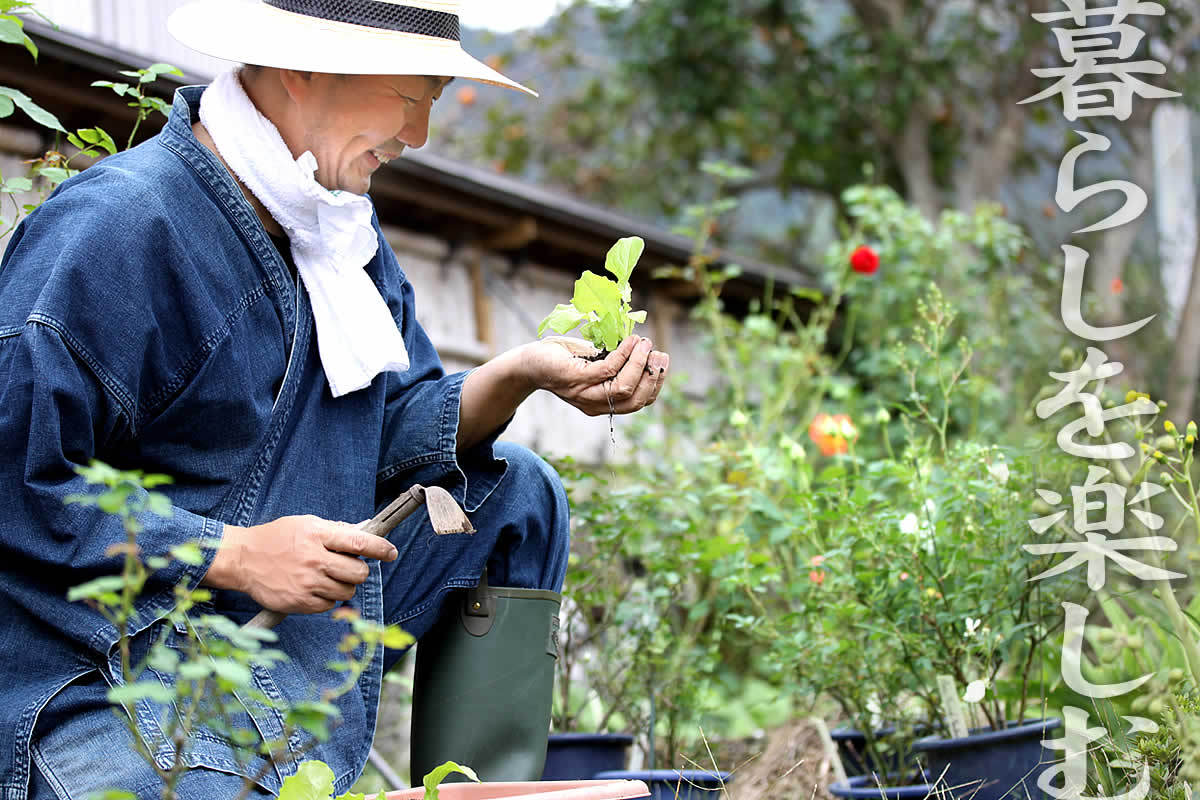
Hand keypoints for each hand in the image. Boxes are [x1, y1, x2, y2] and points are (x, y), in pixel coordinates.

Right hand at [205, 517, 398, 614]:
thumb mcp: (305, 524)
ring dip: (344, 585)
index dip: (380, 548)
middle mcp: (313, 559)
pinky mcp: (298, 602)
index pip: (359, 543)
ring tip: (328, 577)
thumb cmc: (276, 538)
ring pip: (347, 591)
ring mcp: (306, 583)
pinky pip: (329, 605)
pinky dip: (328, 598)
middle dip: (359, 571)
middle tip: (348, 567)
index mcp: (317, 535)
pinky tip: (315, 588)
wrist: (241, 559)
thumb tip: (364, 532)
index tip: (391, 552)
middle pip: (358, 572)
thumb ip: (335, 529)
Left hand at [523, 335, 669, 416]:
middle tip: (660, 354)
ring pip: (623, 388)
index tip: (663, 363)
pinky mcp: (576, 379)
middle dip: (653, 377)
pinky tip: (630, 341)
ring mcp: (585, 394)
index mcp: (602, 404)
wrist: (530, 363)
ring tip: (645, 344)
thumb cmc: (564, 361)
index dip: (655, 385)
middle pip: (635, 400)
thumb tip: (643, 347)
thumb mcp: (595, 364)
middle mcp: (595, 405)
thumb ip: (616, 364)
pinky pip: (607, 370)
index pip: (638, 403)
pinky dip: (623, 355)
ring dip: (639, 364)